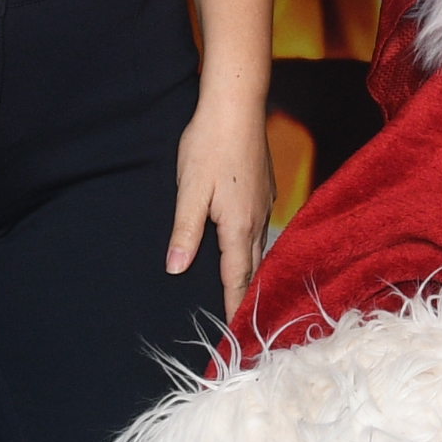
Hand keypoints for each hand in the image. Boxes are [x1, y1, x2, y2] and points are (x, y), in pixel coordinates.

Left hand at [168, 87, 272, 314]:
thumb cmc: (209, 145)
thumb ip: (184, 233)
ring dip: (252, 273)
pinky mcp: (263, 188)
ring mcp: (263, 202)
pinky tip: (244, 246)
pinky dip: (253, 248)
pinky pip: (260, 229)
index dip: (234, 307)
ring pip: (259, 248)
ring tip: (243, 293)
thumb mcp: (189, 191)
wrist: (237, 104)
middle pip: (253, 268)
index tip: (235, 336)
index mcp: (238, 226)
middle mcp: (256, 219)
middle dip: (247, 296)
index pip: (237, 278)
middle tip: (240, 324)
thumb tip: (177, 269)